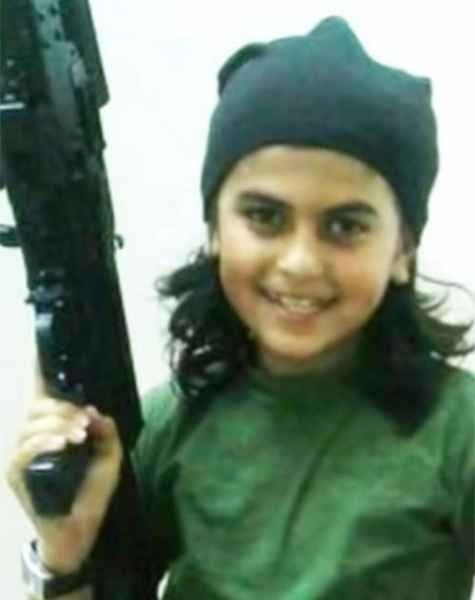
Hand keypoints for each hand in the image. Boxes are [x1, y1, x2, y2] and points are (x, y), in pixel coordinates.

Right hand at [5, 362, 122, 573]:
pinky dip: (44, 442)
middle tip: (84, 422)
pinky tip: (62, 444)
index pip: (44, 395)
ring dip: (58, 424)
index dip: (42, 373)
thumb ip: (107, 433)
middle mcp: (34, 436)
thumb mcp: (108, 458)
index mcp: (53, 428)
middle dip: (64, 408)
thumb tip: (96, 412)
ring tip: (79, 435)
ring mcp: (22, 454)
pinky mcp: (17, 473)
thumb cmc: (90, 491)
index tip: (41, 352)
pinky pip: (25, 449)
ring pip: (32, 424)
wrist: (79, 530)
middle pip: (39, 406)